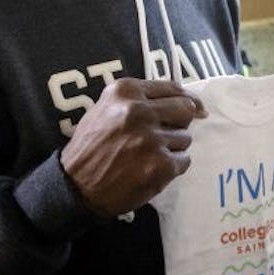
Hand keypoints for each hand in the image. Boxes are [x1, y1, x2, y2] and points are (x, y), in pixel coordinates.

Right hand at [59, 78, 205, 217]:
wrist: (75, 186)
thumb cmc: (91, 146)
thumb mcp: (106, 109)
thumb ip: (140, 100)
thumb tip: (188, 102)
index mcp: (125, 92)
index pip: (172, 88)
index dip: (188, 99)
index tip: (198, 108)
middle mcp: (139, 111)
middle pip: (185, 110)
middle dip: (179, 123)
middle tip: (165, 136)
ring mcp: (151, 139)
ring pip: (185, 138)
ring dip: (172, 148)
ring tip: (146, 156)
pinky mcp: (161, 164)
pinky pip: (184, 161)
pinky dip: (172, 167)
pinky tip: (151, 169)